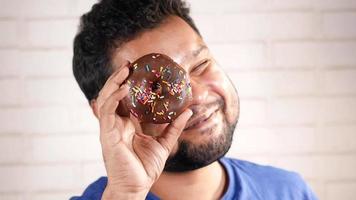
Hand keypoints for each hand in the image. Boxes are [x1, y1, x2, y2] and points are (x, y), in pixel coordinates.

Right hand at [95, 62, 192, 198]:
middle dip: (118, 78)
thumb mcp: (164, 144)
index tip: (137, 68)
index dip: (129, 83)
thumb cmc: (145, 168)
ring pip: (106, 99)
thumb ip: (173, 127)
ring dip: (114, 83)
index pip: (125, 99)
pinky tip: (124, 88)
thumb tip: (188, 112)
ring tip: (125, 69)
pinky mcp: (108, 135)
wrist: (136, 187)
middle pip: (113, 95)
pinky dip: (114, 98)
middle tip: (128, 63)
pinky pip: (107, 112)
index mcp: (127, 124)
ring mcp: (110, 128)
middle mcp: (117, 123)